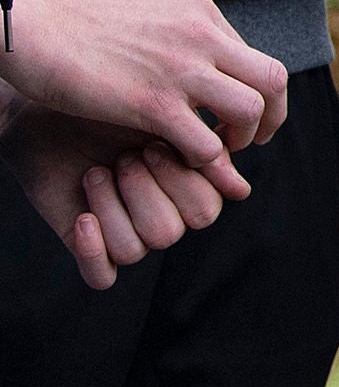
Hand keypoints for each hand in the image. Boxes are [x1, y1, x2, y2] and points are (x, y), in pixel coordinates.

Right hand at [1, 0, 288, 161]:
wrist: (28, 28)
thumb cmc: (76, 32)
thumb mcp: (146, 16)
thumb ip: (180, 35)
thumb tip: (207, 64)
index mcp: (199, 10)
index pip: (255, 56)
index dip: (255, 92)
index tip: (239, 116)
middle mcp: (200, 33)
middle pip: (273, 79)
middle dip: (272, 116)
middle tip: (253, 140)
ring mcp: (179, 67)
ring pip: (252, 109)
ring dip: (244, 138)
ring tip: (219, 149)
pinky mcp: (151, 102)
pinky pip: (206, 143)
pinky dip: (203, 159)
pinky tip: (181, 159)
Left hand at [9, 104, 248, 290]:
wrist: (50, 112)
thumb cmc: (113, 111)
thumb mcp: (164, 124)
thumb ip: (206, 156)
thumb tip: (240, 191)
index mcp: (186, 191)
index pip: (205, 211)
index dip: (180, 181)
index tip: (155, 142)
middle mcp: (160, 216)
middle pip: (170, 233)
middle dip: (144, 191)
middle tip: (126, 156)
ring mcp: (125, 232)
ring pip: (138, 248)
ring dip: (112, 205)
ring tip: (96, 174)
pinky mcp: (89, 246)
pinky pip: (102, 275)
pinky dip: (92, 248)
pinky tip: (83, 218)